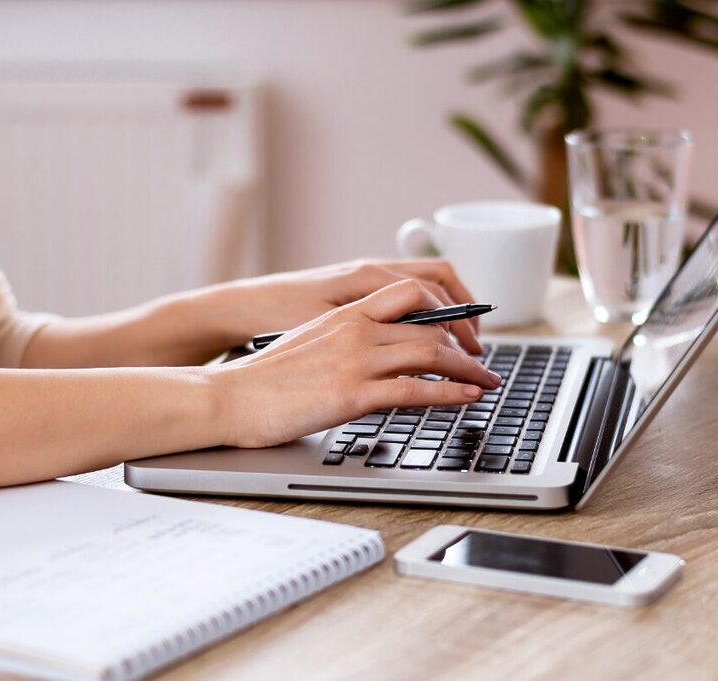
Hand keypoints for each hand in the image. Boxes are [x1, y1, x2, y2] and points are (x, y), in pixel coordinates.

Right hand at [209, 279, 500, 447]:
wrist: (228, 396)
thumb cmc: (264, 377)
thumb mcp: (311, 343)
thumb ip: (348, 341)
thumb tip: (376, 353)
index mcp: (347, 313)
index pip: (411, 293)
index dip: (446, 308)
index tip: (463, 327)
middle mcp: (356, 329)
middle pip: (430, 325)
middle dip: (466, 343)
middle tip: (483, 360)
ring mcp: (356, 361)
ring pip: (431, 353)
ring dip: (468, 369)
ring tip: (488, 381)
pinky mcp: (352, 394)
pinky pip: (415, 390)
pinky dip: (451, 393)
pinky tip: (469, 397)